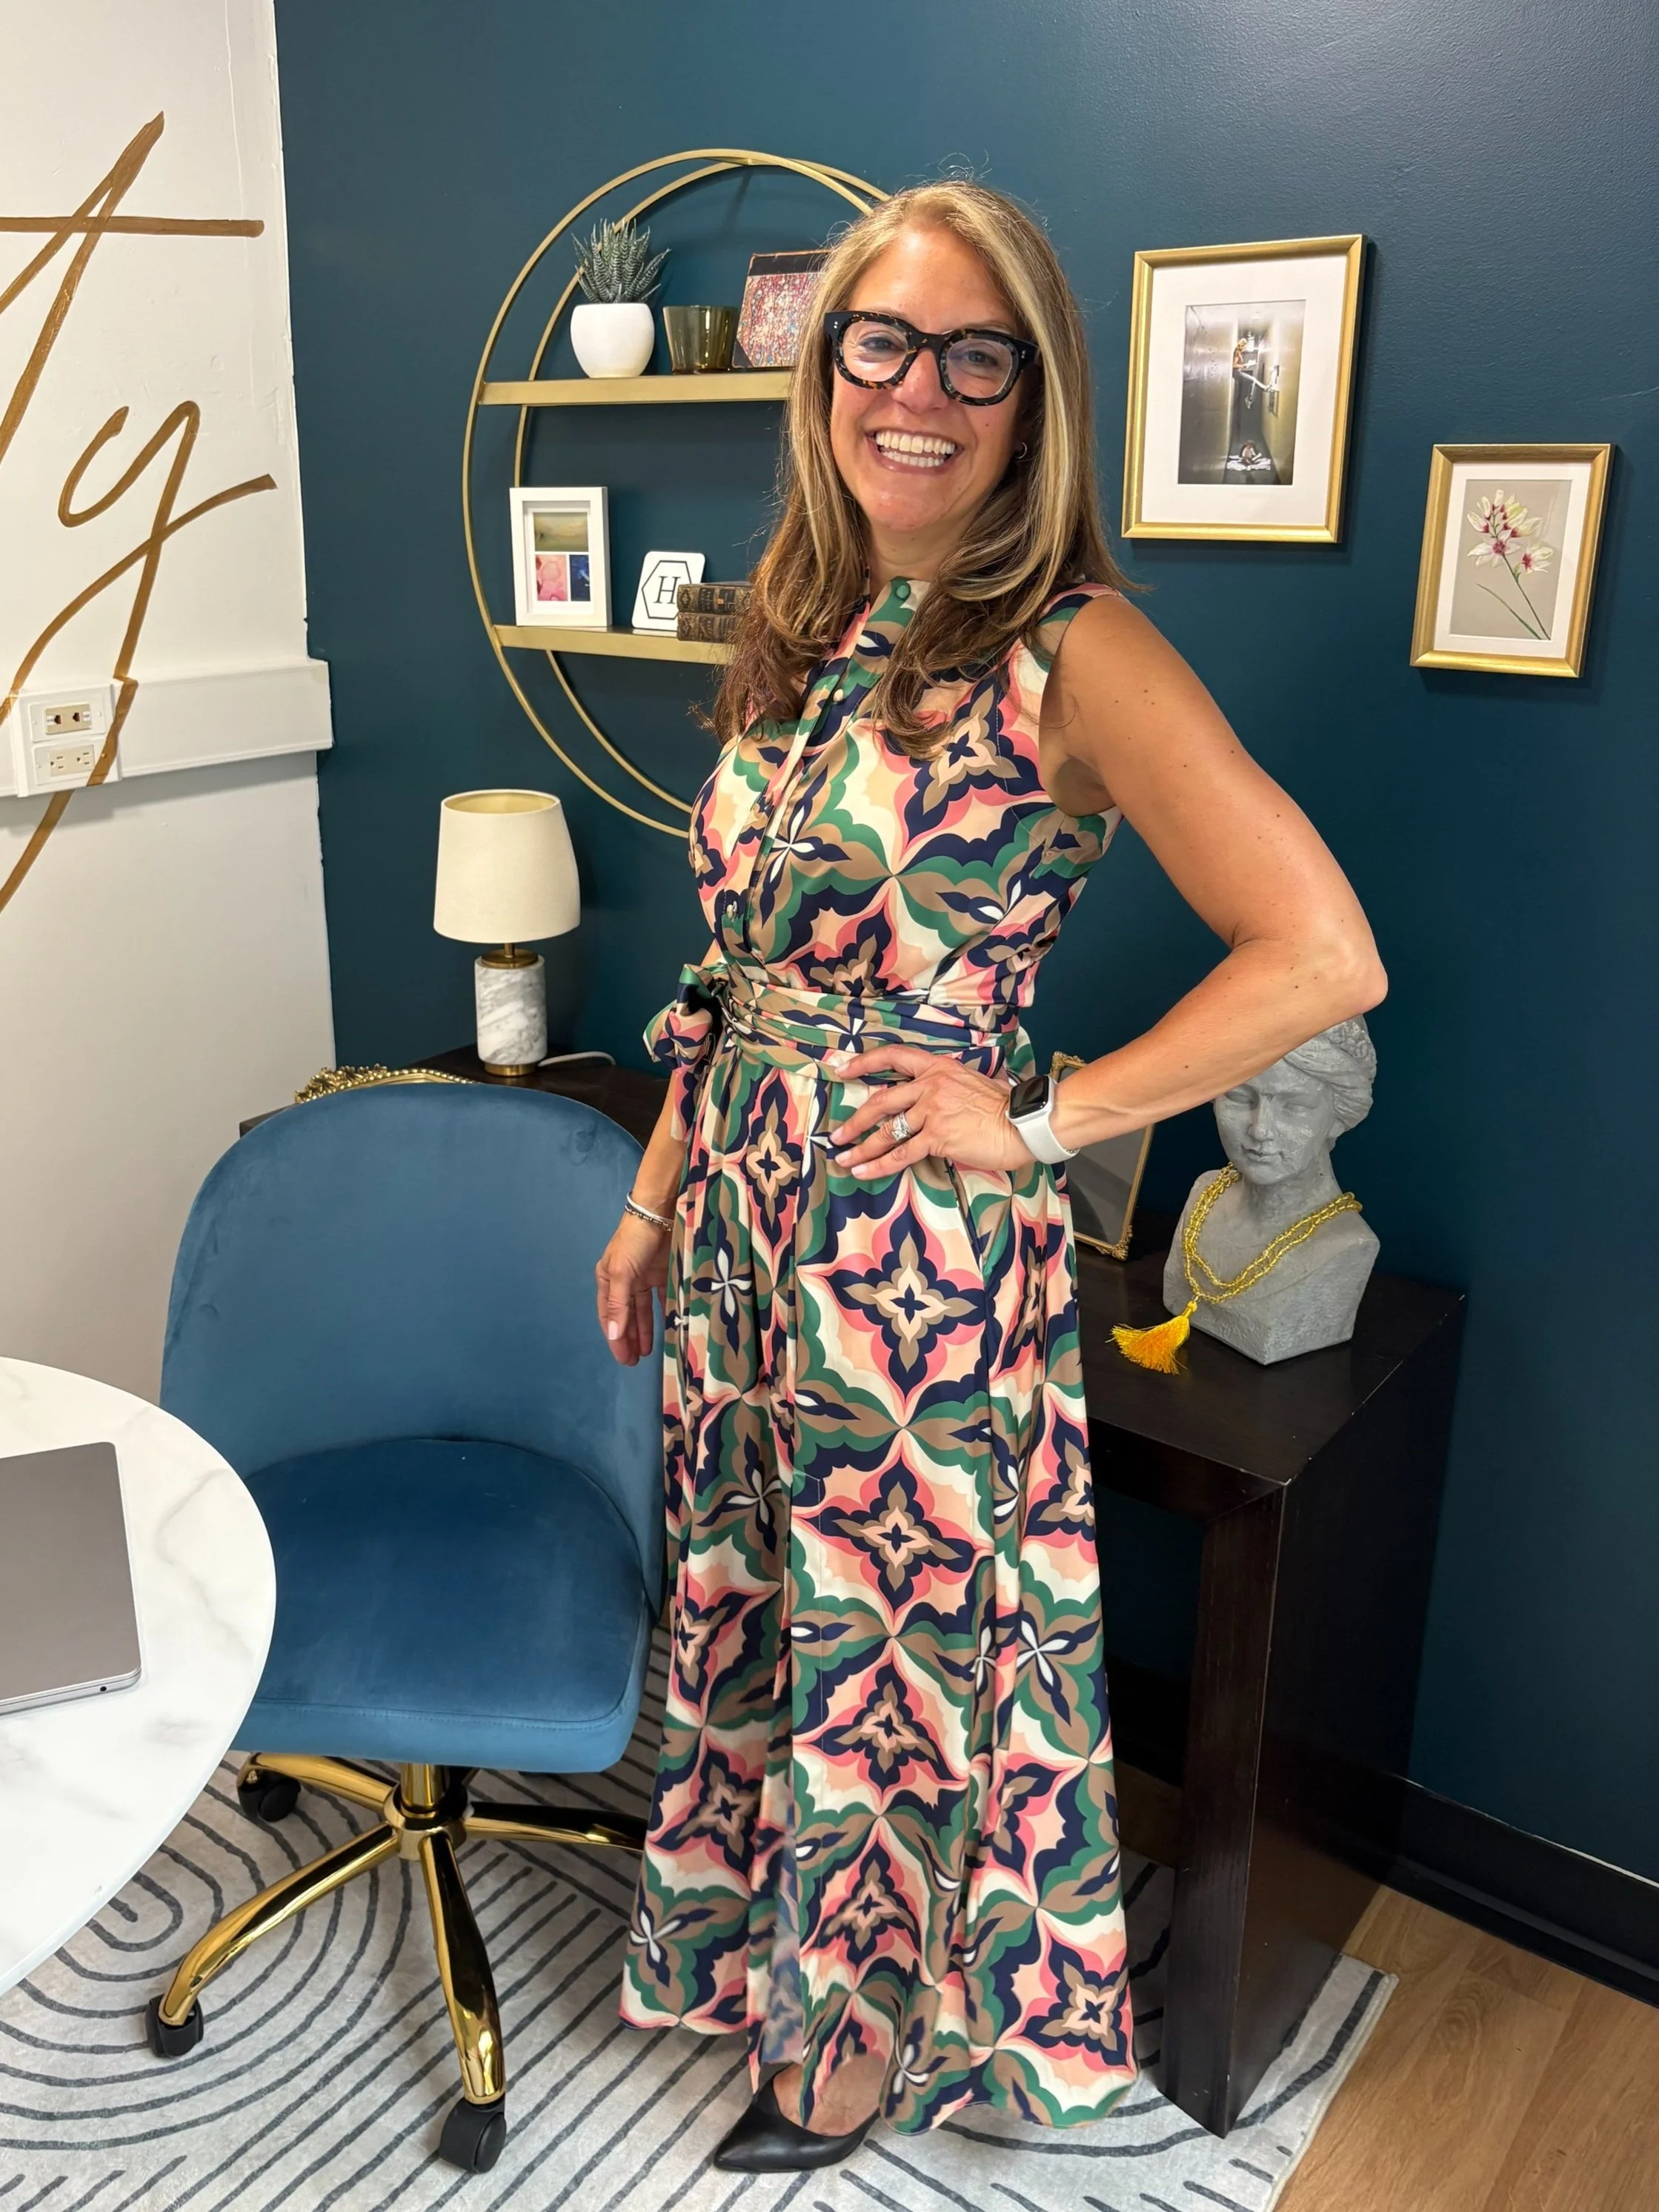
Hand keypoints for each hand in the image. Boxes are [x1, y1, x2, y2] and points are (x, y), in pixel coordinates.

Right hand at [595, 1210, 670, 1364]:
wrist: (660, 1212)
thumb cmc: (634, 1242)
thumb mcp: (622, 1273)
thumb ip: (619, 1306)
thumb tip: (613, 1336)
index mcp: (608, 1280)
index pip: (609, 1316)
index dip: (614, 1338)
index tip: (622, 1359)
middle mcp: (624, 1281)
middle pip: (625, 1316)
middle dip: (628, 1338)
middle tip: (635, 1362)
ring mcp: (644, 1277)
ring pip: (642, 1310)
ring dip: (644, 1330)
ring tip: (647, 1352)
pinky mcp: (663, 1273)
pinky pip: (661, 1298)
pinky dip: (663, 1313)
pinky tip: (668, 1328)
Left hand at [828, 1045, 1033, 1177]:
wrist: (1022, 1122)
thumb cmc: (1002, 1106)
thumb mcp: (969, 1082)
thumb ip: (942, 1088)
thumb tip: (923, 1102)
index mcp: (937, 1067)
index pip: (893, 1056)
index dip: (864, 1063)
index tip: (842, 1069)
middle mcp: (930, 1085)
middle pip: (881, 1101)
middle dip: (854, 1120)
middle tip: (837, 1135)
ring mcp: (932, 1111)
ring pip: (887, 1131)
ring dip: (861, 1148)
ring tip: (844, 1159)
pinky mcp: (937, 1137)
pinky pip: (901, 1154)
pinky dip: (879, 1165)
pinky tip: (864, 1172)